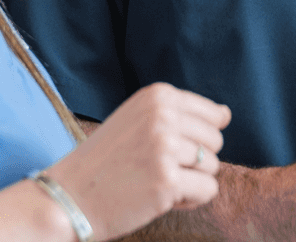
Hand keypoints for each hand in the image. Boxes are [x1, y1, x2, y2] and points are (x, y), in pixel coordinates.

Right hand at [47, 83, 231, 240]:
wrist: (69, 197)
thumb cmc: (107, 161)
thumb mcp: (139, 120)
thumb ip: (180, 114)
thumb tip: (227, 114)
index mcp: (158, 95)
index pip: (213, 115)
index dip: (194, 140)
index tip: (160, 148)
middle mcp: (163, 115)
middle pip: (215, 141)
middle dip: (194, 161)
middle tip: (155, 169)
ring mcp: (166, 148)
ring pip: (213, 167)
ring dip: (190, 181)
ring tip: (153, 182)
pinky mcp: (168, 181)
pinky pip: (208, 190)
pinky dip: (190, 200)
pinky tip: (159, 198)